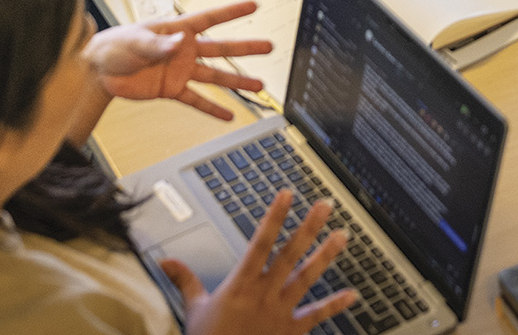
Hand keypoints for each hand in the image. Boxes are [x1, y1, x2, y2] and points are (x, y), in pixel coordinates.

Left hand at [90, 0, 274, 119]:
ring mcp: (180, 70)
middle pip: (220, 49)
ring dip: (237, 82)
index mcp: (176, 30)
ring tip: (258, 86)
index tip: (253, 5)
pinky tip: (228, 116)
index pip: (209, 18)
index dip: (231, 12)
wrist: (99, 71)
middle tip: (268, 46)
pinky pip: (196, 99)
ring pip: (215, 76)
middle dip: (245, 48)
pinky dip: (212, 109)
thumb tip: (179, 43)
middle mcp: (184, 50)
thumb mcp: (135, 41)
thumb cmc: (114, 46)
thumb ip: (158, 44)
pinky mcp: (172, 89)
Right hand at [162, 191, 356, 334]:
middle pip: (289, 255)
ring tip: (342, 236)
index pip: (260, 243)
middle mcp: (263, 295)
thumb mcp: (194, 310)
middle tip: (324, 206)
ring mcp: (280, 312)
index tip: (286, 195)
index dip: (274, 218)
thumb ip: (185, 281)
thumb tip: (166, 260)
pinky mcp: (291, 331)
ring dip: (325, 256)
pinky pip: (315, 316)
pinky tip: (351, 295)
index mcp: (240, 286)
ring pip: (306, 279)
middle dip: (308, 228)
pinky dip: (334, 306)